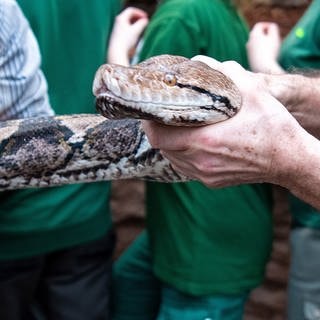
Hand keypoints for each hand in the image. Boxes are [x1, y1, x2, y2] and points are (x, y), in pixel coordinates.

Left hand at [108, 7, 148, 65]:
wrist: (117, 53)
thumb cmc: (125, 42)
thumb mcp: (136, 31)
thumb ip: (142, 23)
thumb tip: (145, 21)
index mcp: (121, 18)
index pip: (131, 11)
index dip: (140, 13)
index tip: (146, 18)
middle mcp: (117, 23)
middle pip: (129, 17)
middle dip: (138, 19)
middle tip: (144, 22)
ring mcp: (117, 30)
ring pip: (128, 24)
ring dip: (135, 25)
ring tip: (141, 30)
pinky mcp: (118, 37)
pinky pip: (126, 31)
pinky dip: (132, 31)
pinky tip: (135, 38)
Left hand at [142, 55, 303, 187]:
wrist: (287, 159)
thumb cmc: (271, 125)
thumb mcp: (251, 91)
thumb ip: (223, 72)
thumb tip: (200, 61)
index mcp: (205, 141)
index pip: (158, 137)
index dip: (149, 124)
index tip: (150, 113)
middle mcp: (201, 162)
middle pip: (162, 148)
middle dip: (159, 132)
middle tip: (164, 117)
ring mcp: (205, 175)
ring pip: (173, 159)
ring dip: (171, 144)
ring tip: (178, 129)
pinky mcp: (211, 182)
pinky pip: (186, 168)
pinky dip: (183, 155)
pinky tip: (194, 144)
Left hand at [247, 22, 282, 73]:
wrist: (262, 68)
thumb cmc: (270, 51)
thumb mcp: (274, 37)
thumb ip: (273, 28)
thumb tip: (271, 26)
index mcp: (254, 34)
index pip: (259, 25)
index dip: (267, 25)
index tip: (273, 28)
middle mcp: (249, 42)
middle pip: (256, 34)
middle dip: (265, 34)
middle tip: (273, 37)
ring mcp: (248, 51)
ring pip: (256, 43)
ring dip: (263, 42)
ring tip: (272, 47)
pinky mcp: (249, 59)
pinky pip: (256, 51)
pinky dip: (261, 50)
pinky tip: (267, 55)